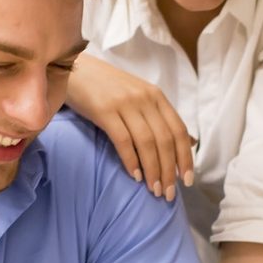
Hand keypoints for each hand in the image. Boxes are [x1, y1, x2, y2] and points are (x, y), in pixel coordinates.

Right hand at [66, 54, 193, 201]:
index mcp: (156, 96)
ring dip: (153, 170)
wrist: (76, 68)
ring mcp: (125, 104)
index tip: (186, 180)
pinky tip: (135, 176)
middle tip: (169, 194)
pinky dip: (131, 161)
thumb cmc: (107, 88)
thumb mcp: (137, 96)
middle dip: (169, 171)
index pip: (179, 130)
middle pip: (165, 140)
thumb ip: (156, 116)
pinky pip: (123, 140)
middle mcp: (144, 98)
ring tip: (154, 190)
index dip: (185, 158)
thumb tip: (182, 143)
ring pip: (147, 143)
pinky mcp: (104, 110)